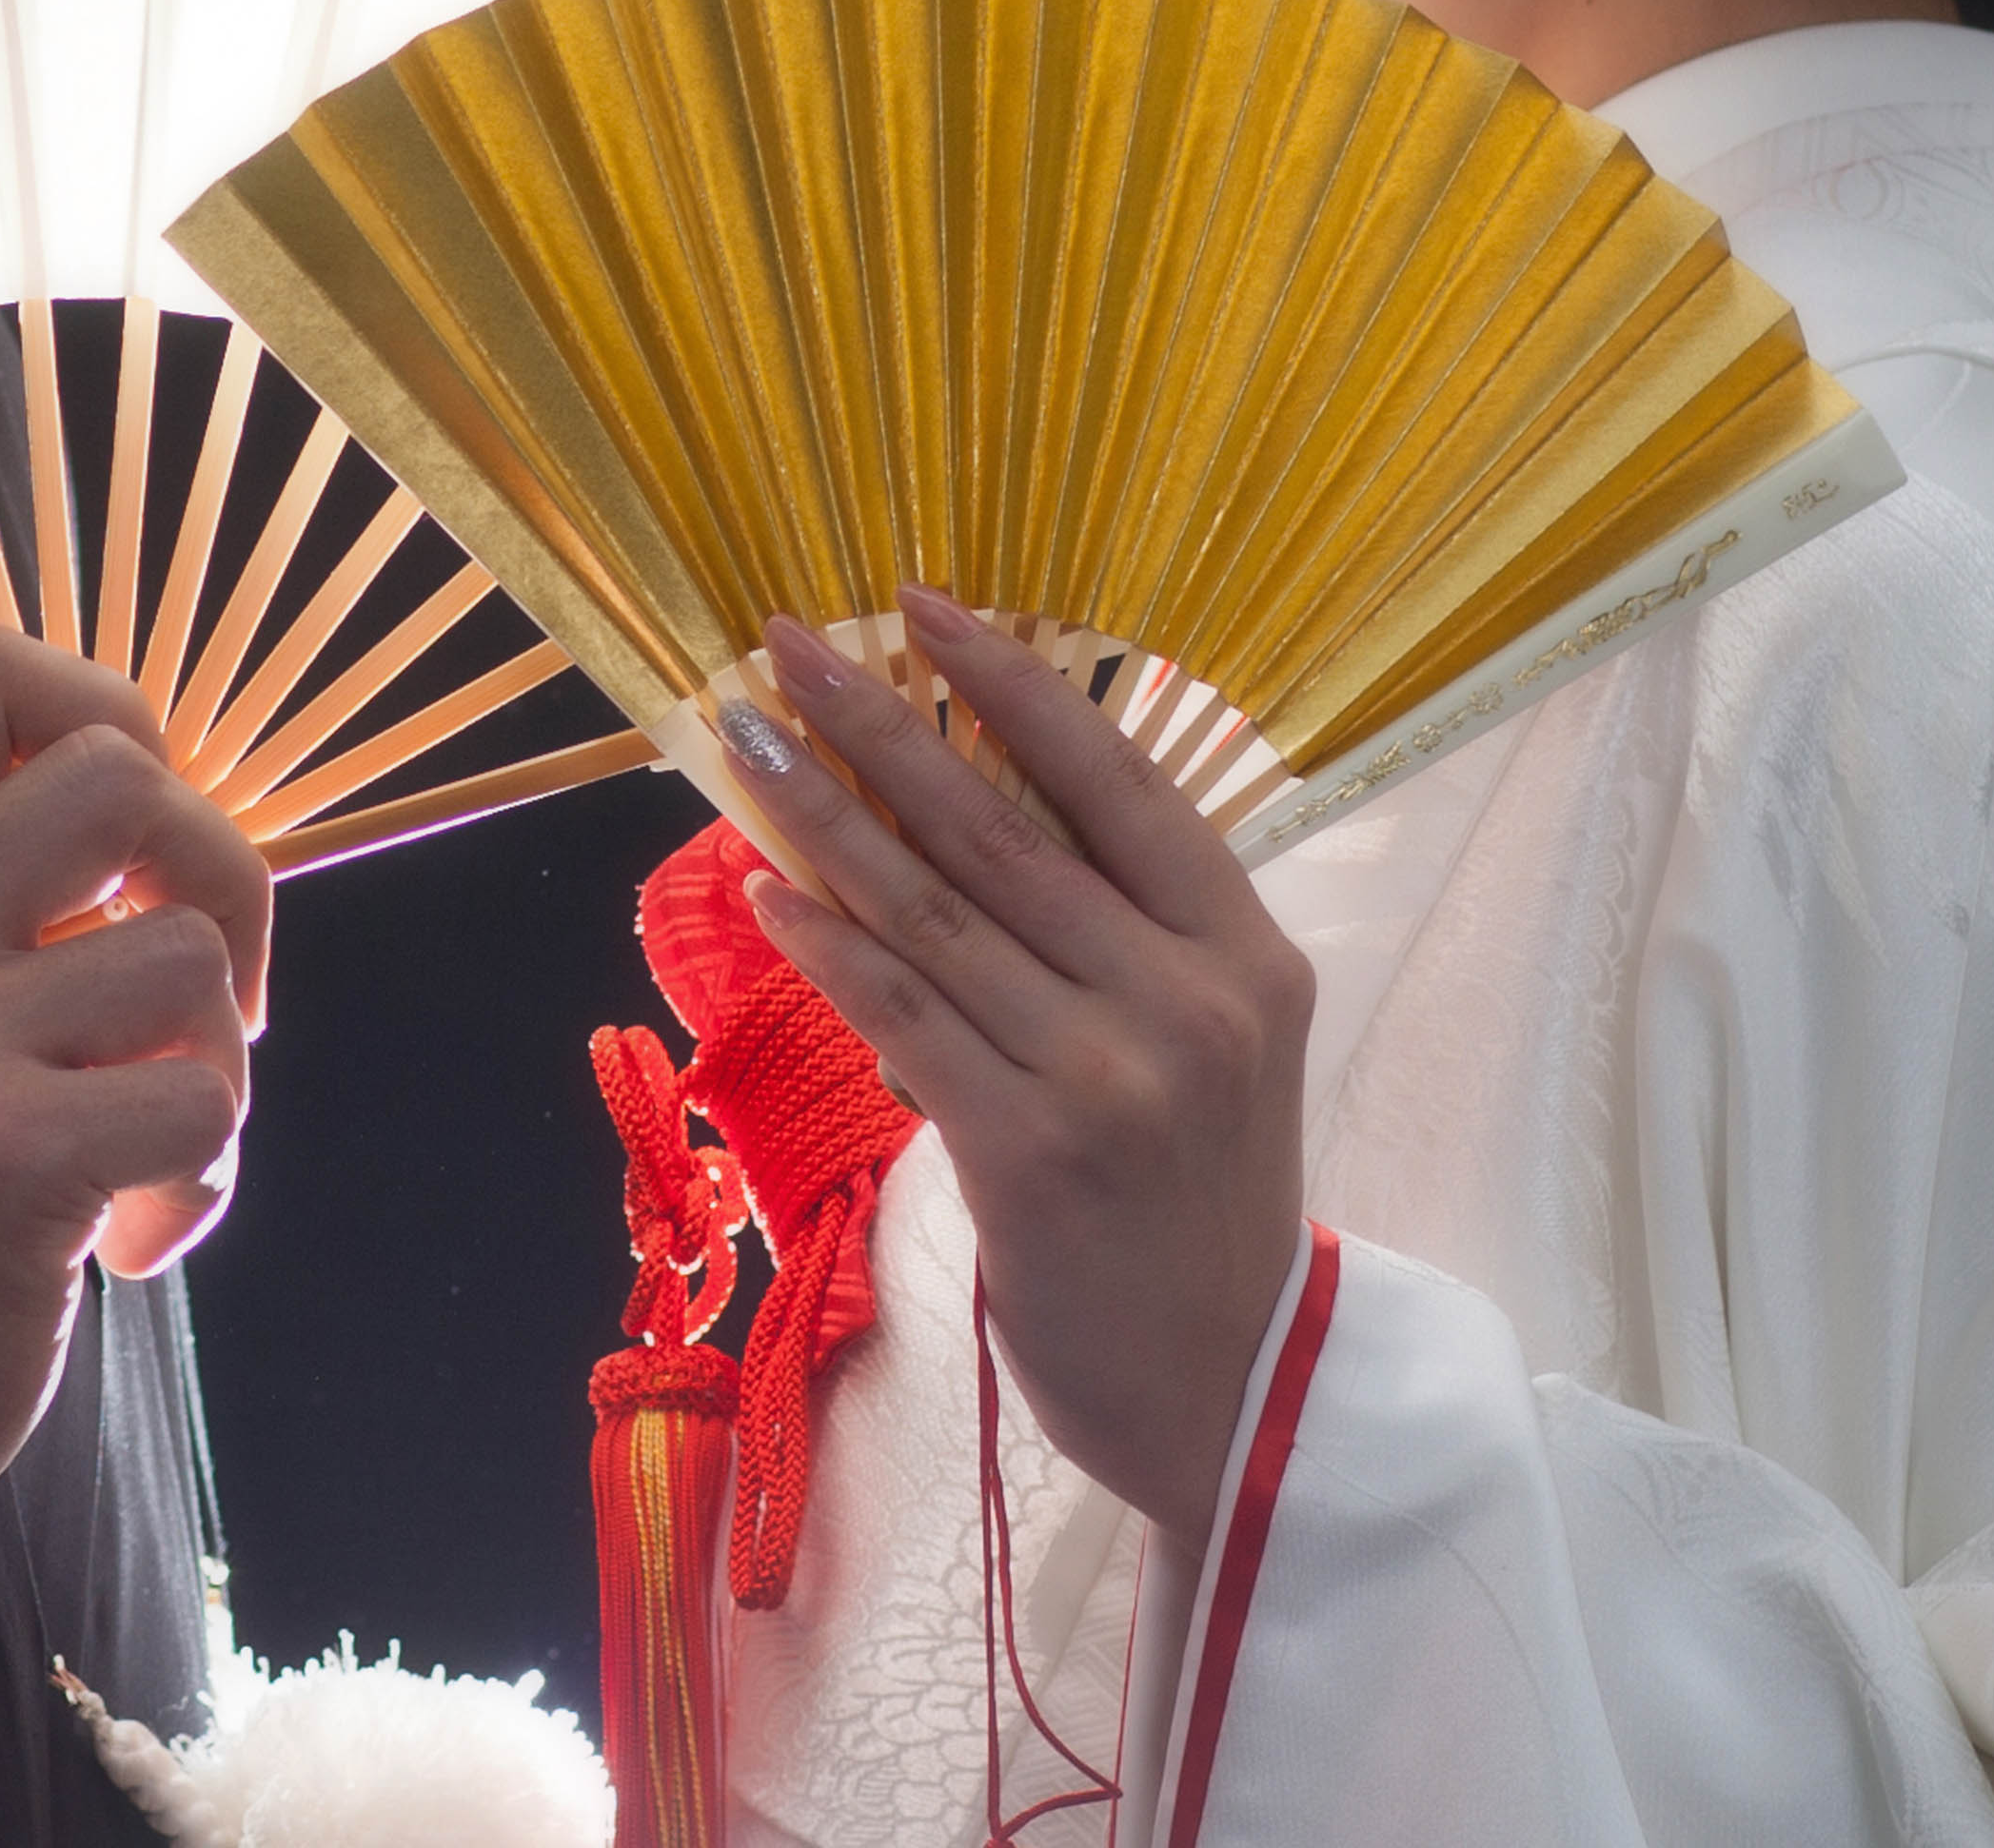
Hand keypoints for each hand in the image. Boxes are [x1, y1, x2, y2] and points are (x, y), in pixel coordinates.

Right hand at [0, 617, 270, 1611]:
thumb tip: (168, 791)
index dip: (100, 708)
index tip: (127, 840)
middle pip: (126, 774)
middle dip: (221, 880)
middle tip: (192, 1006)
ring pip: (190, 958)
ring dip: (210, 1066)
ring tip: (130, 1147)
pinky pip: (203, 1100)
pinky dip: (199, 1176)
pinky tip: (125, 1236)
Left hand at [716, 590, 1311, 1535]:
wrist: (1230, 1390)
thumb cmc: (1199, 1209)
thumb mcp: (1213, 1050)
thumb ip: (1130, 938)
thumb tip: (972, 810)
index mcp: (1249, 952)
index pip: (1120, 780)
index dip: (1016, 684)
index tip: (926, 603)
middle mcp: (1189, 999)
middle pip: (1006, 829)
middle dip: (883, 725)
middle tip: (788, 645)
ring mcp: (1113, 1075)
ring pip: (939, 913)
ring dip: (823, 818)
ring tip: (745, 741)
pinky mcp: (1030, 1152)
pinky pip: (907, 1017)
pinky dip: (829, 944)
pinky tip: (764, 888)